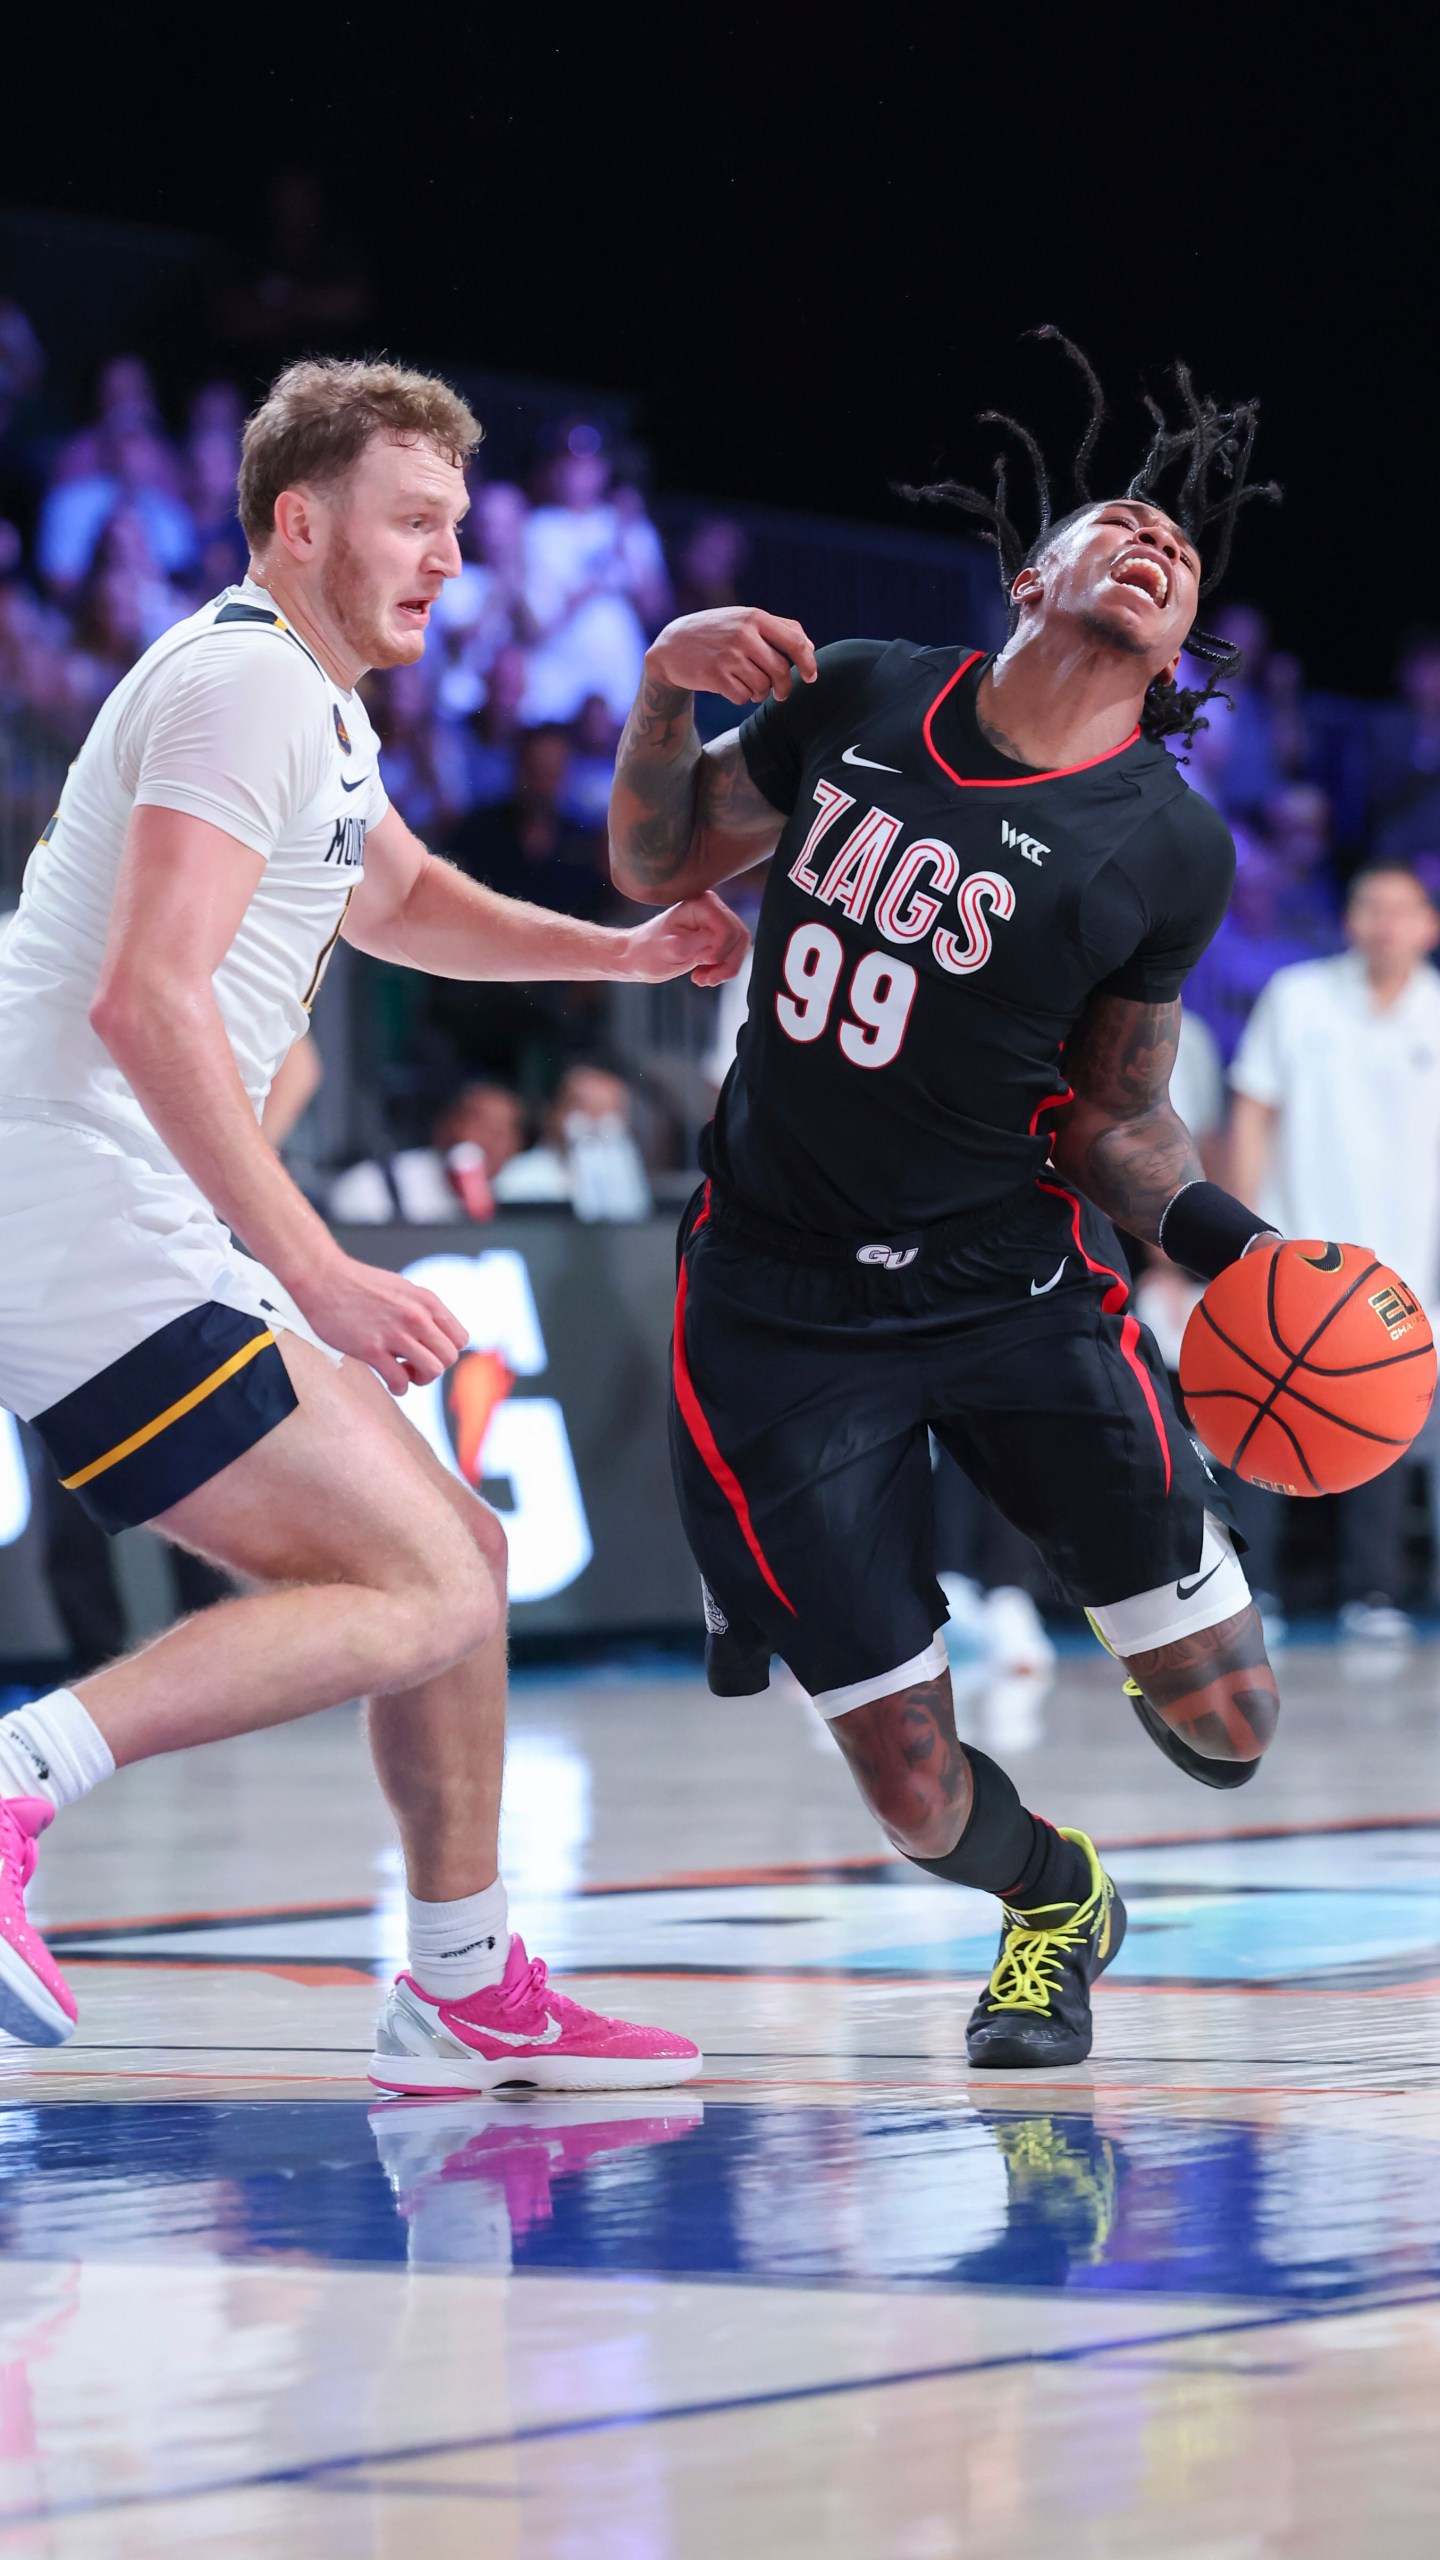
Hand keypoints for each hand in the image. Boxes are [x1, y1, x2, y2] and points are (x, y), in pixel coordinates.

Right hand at [289, 1250, 469, 1395]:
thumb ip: (422, 1310)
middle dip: (434, 1367)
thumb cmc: (359, 1284)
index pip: (460, 1339)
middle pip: (449, 1358)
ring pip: (432, 1371)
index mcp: (426, 1301)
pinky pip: (400, 1381)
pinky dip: (399, 1388)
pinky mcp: (372, 1349)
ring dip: (419, 1379)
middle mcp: (416, 1317)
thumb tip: (436, 1333)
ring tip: (404, 1373)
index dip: (445, 1351)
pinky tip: (390, 1382)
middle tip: (415, 1365)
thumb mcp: (403, 1289)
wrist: (323, 1278)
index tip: (428, 1352)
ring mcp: (395, 1333)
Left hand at [617, 892, 750, 988]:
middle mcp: (712, 908)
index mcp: (699, 904)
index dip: (719, 949)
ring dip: (725, 968)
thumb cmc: (647, 951)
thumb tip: (718, 942)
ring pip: (740, 947)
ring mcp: (716, 922)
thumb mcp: (669, 949)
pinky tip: (704, 975)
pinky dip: (722, 970)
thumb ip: (697, 944)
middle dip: (725, 962)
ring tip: (703, 978)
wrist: (638, 957)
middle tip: (705, 977)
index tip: (702, 961)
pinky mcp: (718, 937)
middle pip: (738, 937)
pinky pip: (734, 954)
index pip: (727, 927)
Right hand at [646, 606, 816, 704]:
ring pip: (762, 687)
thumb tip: (810, 648)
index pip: (795, 641)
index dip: (808, 663)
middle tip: (779, 693)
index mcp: (755, 617)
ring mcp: (728, 655)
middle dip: (784, 687)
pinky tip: (732, 688)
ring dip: (760, 693)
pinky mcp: (715, 675)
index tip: (810, 677)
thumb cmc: (716, 632)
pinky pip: (743, 697)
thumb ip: (777, 629)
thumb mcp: (743, 620)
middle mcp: (743, 634)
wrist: (672, 645)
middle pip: (781, 670)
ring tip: (750, 687)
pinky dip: (742, 698)